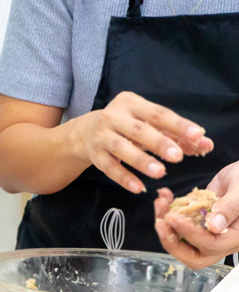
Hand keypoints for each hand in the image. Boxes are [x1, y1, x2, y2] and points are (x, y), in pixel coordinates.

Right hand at [71, 91, 212, 193]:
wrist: (85, 132)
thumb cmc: (126, 126)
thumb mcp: (147, 123)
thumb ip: (175, 134)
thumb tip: (206, 145)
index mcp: (131, 103)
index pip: (158, 114)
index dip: (178, 124)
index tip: (198, 135)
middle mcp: (113, 117)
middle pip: (138, 130)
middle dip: (159, 143)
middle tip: (178, 157)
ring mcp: (101, 136)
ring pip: (121, 148)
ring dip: (141, 161)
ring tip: (160, 173)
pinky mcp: (94, 154)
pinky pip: (109, 167)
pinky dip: (124, 178)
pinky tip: (139, 187)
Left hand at [154, 177, 238, 268]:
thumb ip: (230, 208)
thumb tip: (214, 226)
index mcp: (237, 237)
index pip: (211, 245)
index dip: (190, 234)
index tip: (174, 218)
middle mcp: (221, 240)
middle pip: (193, 256)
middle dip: (172, 242)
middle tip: (161, 223)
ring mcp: (206, 233)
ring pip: (181, 241)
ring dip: (165, 225)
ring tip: (160, 203)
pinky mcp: (195, 223)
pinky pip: (177, 225)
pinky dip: (167, 211)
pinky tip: (164, 196)